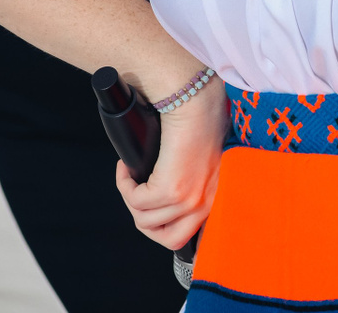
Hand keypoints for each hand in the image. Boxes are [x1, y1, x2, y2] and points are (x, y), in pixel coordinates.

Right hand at [114, 77, 224, 250]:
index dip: (164, 227)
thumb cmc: (195, 120)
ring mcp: (188, 199)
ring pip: (145, 221)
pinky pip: (136, 202)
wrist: (193, 99)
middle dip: (144, 218)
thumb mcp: (196, 160)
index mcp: (214, 197)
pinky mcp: (170, 189)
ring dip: (129, 200)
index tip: (152, 210)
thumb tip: (164, 195)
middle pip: (166, 238)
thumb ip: (189, 181)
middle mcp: (204, 203)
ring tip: (129, 177)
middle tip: (136, 193)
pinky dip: (124, 186)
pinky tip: (126, 168)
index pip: (189, 235)